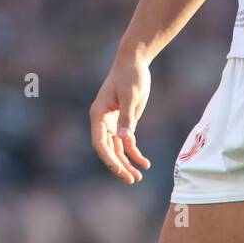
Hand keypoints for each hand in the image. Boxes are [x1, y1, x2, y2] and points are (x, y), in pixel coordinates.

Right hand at [89, 50, 152, 183]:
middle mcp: (103, 122)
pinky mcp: (125, 122)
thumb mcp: (131, 96)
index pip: (99, 142)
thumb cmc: (130, 76)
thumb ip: (127, 117)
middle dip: (119, 166)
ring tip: (138, 178)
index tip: (118, 169)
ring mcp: (113, 123)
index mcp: (98, 115)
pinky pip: (128, 142)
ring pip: (118, 149)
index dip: (107, 158)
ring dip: (127, 163)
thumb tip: (124, 138)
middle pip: (108, 149)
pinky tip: (145, 163)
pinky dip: (135, 153)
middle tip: (131, 180)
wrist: (134, 62)